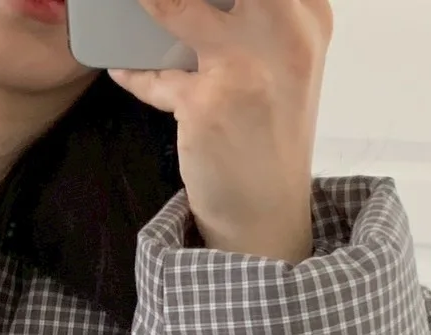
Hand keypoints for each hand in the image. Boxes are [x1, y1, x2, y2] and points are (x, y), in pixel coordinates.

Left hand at [109, 0, 333, 261]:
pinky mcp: (206, 102)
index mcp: (308, 16)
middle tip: (151, 0)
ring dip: (148, 6)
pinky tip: (122, 68)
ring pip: (176, 8)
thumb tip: (182, 4)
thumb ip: (251, 21)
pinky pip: (154, 76)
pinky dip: (134, 74)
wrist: (266, 218)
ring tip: (128, 6)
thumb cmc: (269, 140)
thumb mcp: (279, 66)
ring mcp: (245, 64)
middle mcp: (285, 31)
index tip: (184, 1)